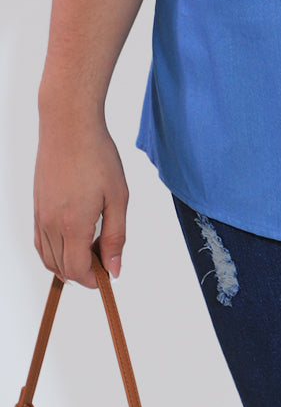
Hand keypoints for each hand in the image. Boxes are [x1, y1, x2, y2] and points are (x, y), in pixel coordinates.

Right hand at [34, 113, 127, 287]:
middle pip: (62, 268)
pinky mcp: (36, 207)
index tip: (108, 273)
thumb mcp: (118, 197)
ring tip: (93, 244)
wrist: (69, 127)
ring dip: (69, 262)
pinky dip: (54, 251)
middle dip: (84, 271)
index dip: (93, 279)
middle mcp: (51, 225)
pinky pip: (40, 242)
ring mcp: (40, 216)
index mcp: (73, 224)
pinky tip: (73, 238)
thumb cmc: (97, 156)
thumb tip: (114, 268)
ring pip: (49, 258)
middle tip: (106, 254)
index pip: (77, 270)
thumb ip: (116, 236)